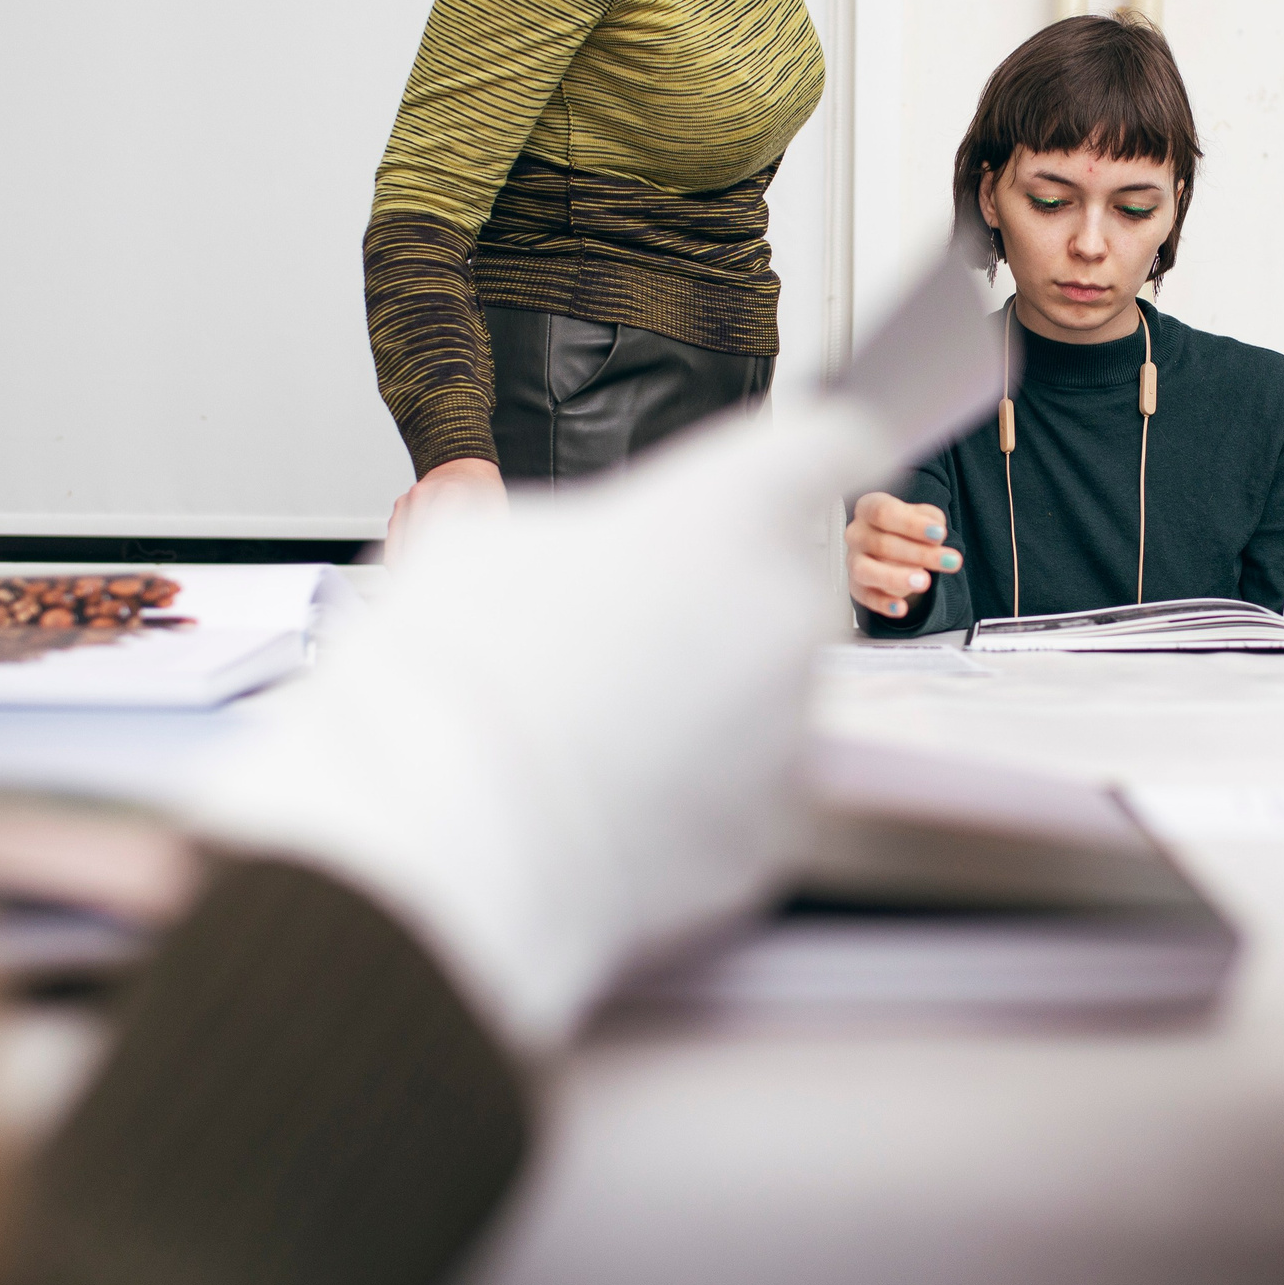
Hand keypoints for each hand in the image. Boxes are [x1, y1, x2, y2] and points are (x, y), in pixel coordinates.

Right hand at [192, 403, 897, 1054]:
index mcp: (725, 511)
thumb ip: (563, 529)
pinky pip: (740, 798)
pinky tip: (604, 800)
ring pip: (763, 699)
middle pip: (785, 587)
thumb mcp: (479, 545)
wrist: (441, 841)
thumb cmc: (450, 680)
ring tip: (591, 731)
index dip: (831, 446)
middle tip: (619, 639)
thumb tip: (560, 555)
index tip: (842, 451)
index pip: (831, 444)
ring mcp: (789, 730)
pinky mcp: (771, 831)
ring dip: (703, 706)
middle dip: (720, 605)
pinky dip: (688, 800)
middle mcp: (784, 611)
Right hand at [846, 491, 962, 619]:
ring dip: (896, 577)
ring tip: (924, 582)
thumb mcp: (922, 516)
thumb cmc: (906, 528)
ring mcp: (853, 560)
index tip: (940, 534)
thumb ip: (930, 518)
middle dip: (920, 554)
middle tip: (950, 561)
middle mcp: (856, 533)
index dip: (912, 524)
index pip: (885, 513)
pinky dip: (883, 604)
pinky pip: (865, 597)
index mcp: (869, 507)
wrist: (894, 548)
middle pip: (882, 543)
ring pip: (866, 570)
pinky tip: (902, 608)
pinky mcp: (856, 586)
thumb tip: (936, 531)